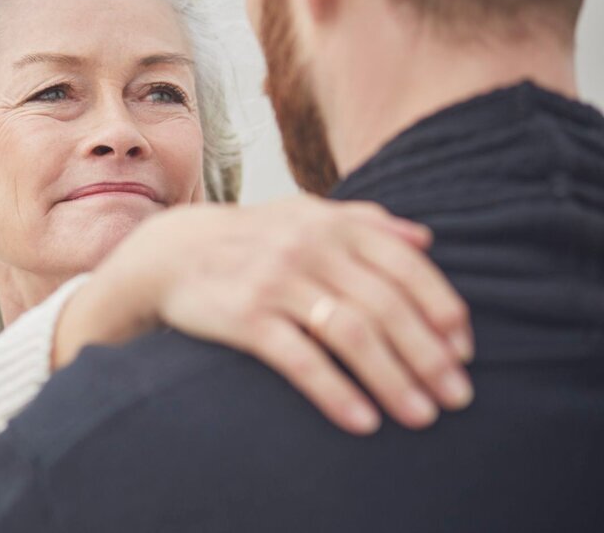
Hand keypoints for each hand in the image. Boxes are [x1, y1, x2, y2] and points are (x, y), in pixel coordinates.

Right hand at [52, 196, 473, 434]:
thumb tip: (427, 239)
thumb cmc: (253, 238)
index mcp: (333, 223)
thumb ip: (366, 221)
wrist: (171, 253)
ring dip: (393, 380)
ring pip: (351, 334)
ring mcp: (276, 281)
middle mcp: (309, 247)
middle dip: (428, 356)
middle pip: (386, 306)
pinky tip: (363, 421)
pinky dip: (336, 393)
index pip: (406, 266)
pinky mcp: (245, 316)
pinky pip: (300, 359)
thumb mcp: (306, 214)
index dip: (441, 310)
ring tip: (421, 416)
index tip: (463, 352)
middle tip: (456, 398)